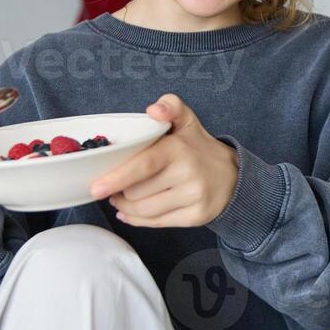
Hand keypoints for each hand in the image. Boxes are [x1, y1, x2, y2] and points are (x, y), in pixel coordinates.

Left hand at [88, 94, 237, 227]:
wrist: (233, 177)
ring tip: (122, 198)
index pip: (143, 166)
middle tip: (115, 186)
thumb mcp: (187, 121)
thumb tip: (153, 110)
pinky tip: (130, 212)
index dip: (117, 178)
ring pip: (144, 210)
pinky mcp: (196, 217)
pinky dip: (138, 219)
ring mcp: (193, 198)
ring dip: (126, 206)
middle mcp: (188, 174)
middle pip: (137, 192)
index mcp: (179, 149)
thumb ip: (170, 105)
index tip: (96, 187)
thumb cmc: (198, 148)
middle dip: (120, 191)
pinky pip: (156, 223)